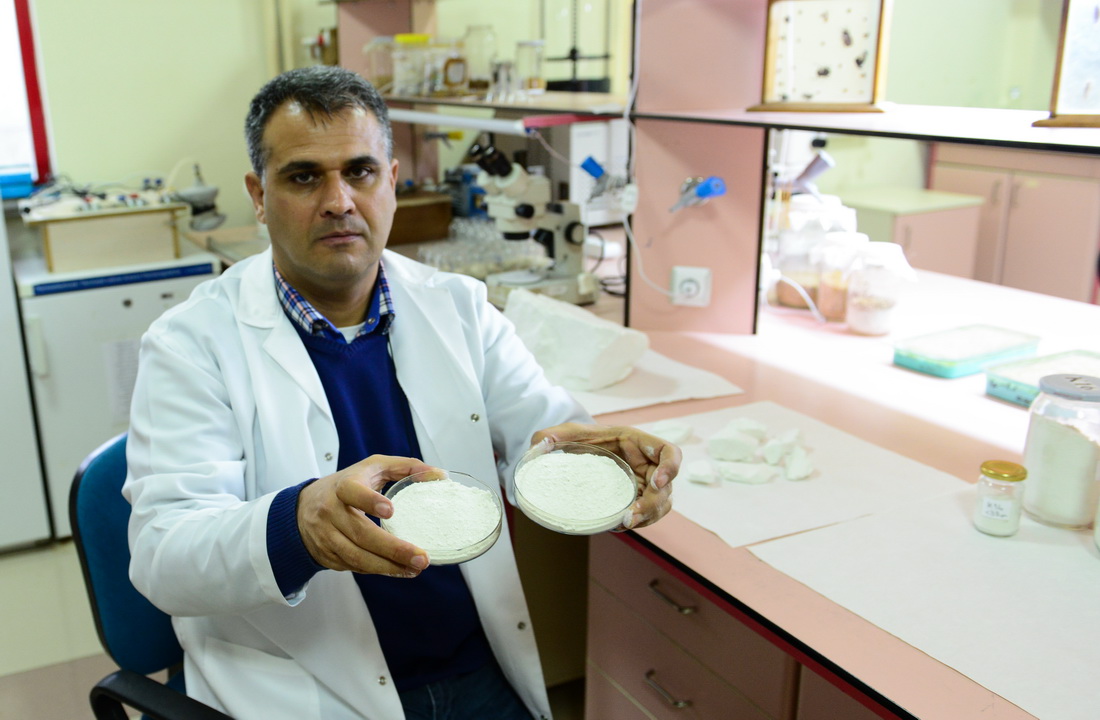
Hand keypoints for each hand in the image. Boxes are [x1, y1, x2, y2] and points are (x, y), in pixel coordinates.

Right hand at [297, 455, 438, 576]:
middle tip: (421, 557)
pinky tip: (398, 570)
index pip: (352, 492)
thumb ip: (406, 467)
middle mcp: (330, 512)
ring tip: (414, 568)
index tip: (391, 511)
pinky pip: (354, 567)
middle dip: (393, 549)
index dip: (369, 501)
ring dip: (388, 567)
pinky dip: (378, 570)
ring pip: (357, 557)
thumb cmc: (347, 484)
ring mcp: (326, 536)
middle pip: (361, 534)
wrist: (302, 508)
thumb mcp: (373, 467)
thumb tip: (439, 475)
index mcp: (342, 486)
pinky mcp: (327, 556)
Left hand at [530, 423, 680, 529]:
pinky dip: (637, 522)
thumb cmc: (587, 440)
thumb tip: (538, 445)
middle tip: (631, 516)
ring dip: (647, 517)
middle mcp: (649, 466)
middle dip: (652, 504)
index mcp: (640, 444)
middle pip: (666, 487)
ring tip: (624, 524)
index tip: (657, 481)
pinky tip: (617, 526)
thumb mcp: (572, 434)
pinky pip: (648, 516)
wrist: (587, 454)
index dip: (670, 467)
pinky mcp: (639, 500)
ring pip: (661, 505)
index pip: (670, 453)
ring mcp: (646, 485)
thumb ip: (555, 434)